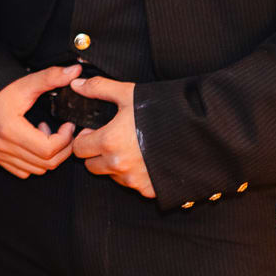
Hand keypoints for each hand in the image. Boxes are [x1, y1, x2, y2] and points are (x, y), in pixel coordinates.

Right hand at [0, 65, 82, 178]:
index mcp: (10, 129)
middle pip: (46, 163)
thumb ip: (51, 77)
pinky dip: (35, 162)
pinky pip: (24, 171)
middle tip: (65, 132)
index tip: (68, 125)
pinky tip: (34, 143)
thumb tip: (75, 70)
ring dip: (49, 155)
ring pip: (37, 170)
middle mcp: (2, 146)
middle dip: (63, 149)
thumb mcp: (26, 82)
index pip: (48, 148)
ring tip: (46, 134)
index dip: (65, 138)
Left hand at [68, 75, 152, 197]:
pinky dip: (135, 174)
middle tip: (111, 138)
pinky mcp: (150, 190)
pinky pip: (133, 184)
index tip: (94, 131)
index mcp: (109, 142)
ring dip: (115, 164)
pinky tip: (146, 159)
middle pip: (92, 166)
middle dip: (96, 153)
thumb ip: (98, 88)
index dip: (84, 138)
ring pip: (112, 176)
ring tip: (131, 147)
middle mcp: (119, 165)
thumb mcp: (128, 93)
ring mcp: (135, 180)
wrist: (198, 128)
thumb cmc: (162, 109)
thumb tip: (76, 85)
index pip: (79, 149)